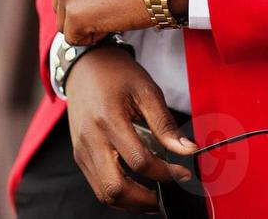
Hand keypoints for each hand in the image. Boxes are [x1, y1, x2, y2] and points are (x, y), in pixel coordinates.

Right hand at [65, 46, 198, 212]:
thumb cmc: (116, 74)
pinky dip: (117, 194)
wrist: (84, 64)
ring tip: (153, 197)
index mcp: (109, 120)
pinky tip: (135, 189)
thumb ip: (165, 124)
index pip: (140, 161)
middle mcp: (90, 139)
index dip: (166, 173)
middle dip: (144, 199)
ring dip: (130, 202)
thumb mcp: (146, 91)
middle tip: (166, 195)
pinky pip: (97, 185)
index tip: (184, 173)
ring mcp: (81, 149)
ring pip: (104, 193)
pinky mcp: (79, 154)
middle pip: (116, 187)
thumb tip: (188, 151)